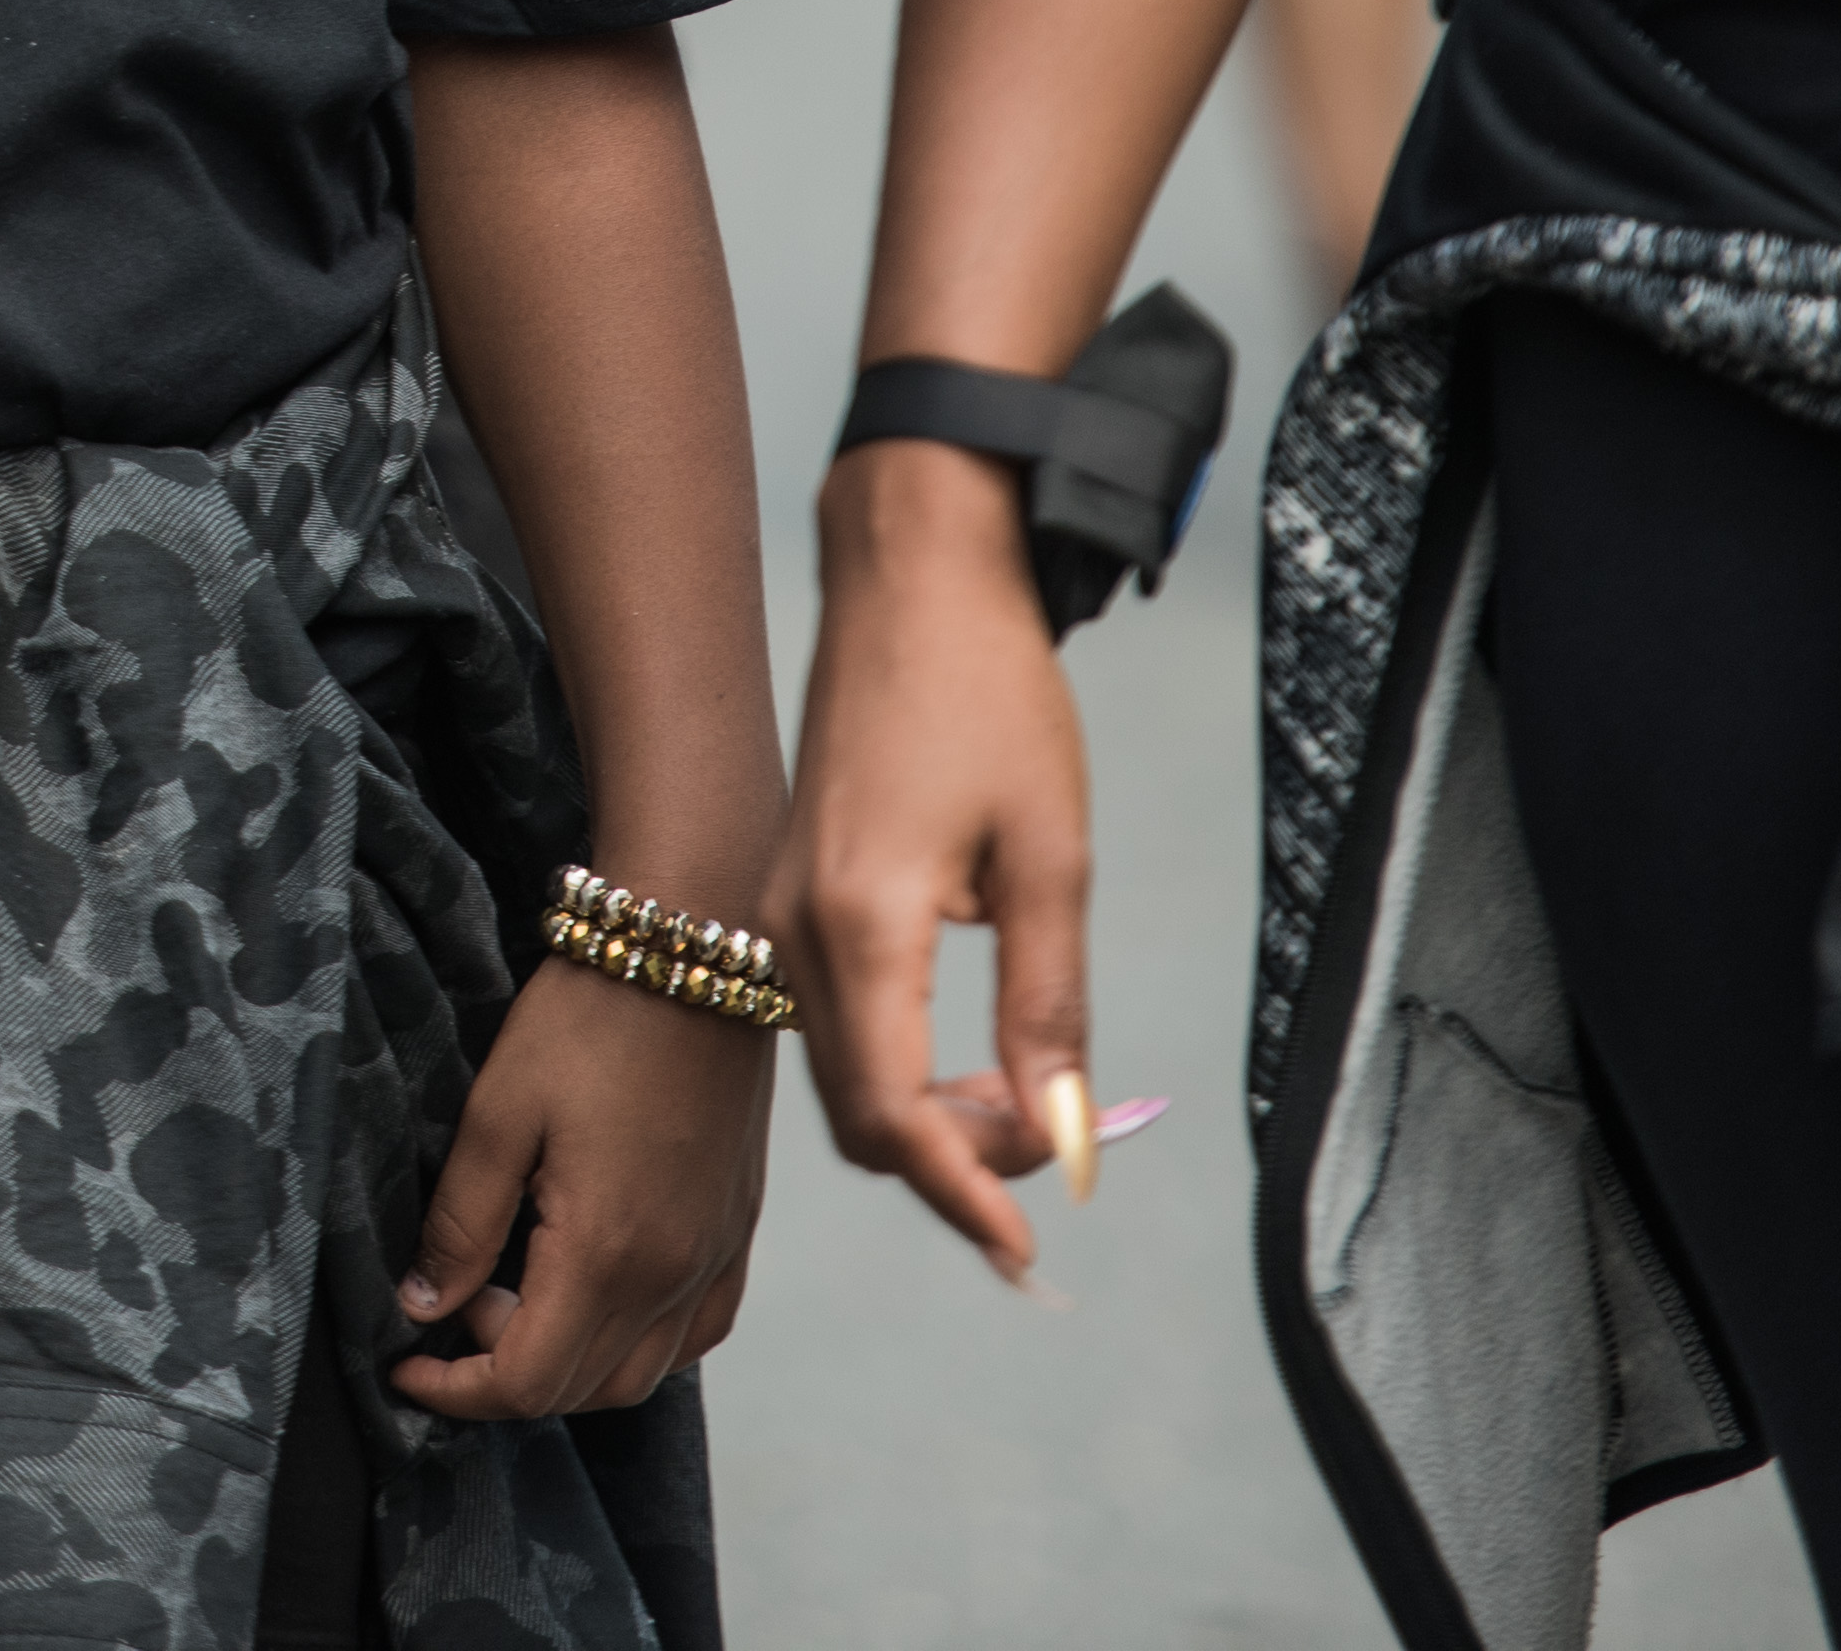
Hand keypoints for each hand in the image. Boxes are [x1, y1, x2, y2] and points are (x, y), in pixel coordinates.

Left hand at [386, 957, 767, 1420]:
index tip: (406, 1365)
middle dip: (503, 1377)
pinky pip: (693, 1332)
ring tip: (510, 1297)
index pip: (528, 1382)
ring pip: (641, 1372)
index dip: (457, 1391)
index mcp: (608, 1254)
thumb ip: (460, 1223)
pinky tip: (590, 1294)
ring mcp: (716, 1257)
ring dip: (569, 1366)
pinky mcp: (738, 1231)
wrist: (694, 950)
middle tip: (451, 1310)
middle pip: (584, 1389)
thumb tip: (423, 1305)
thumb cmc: (589, 1019)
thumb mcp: (497, 1114)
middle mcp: (674, 1275)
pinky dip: (637, 1343)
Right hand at [787, 442, 1099, 1281]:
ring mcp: (775, 915)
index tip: (1031, 1256)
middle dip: (957, 1165)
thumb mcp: (1051, 859)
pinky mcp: (784, 897)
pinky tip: (969, 1051)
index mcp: (859, 926)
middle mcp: (792, 932)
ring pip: (841, 1081)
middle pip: (859, 1119)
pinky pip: (830, 1026)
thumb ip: (1049, 1009)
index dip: (967, 1200)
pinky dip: (897, 1069)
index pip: (895, 1120)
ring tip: (1026, 1100)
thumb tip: (1066, 1136)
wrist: (908, 583)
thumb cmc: (992, 701)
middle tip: (1059, 1147)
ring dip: (927, 1121)